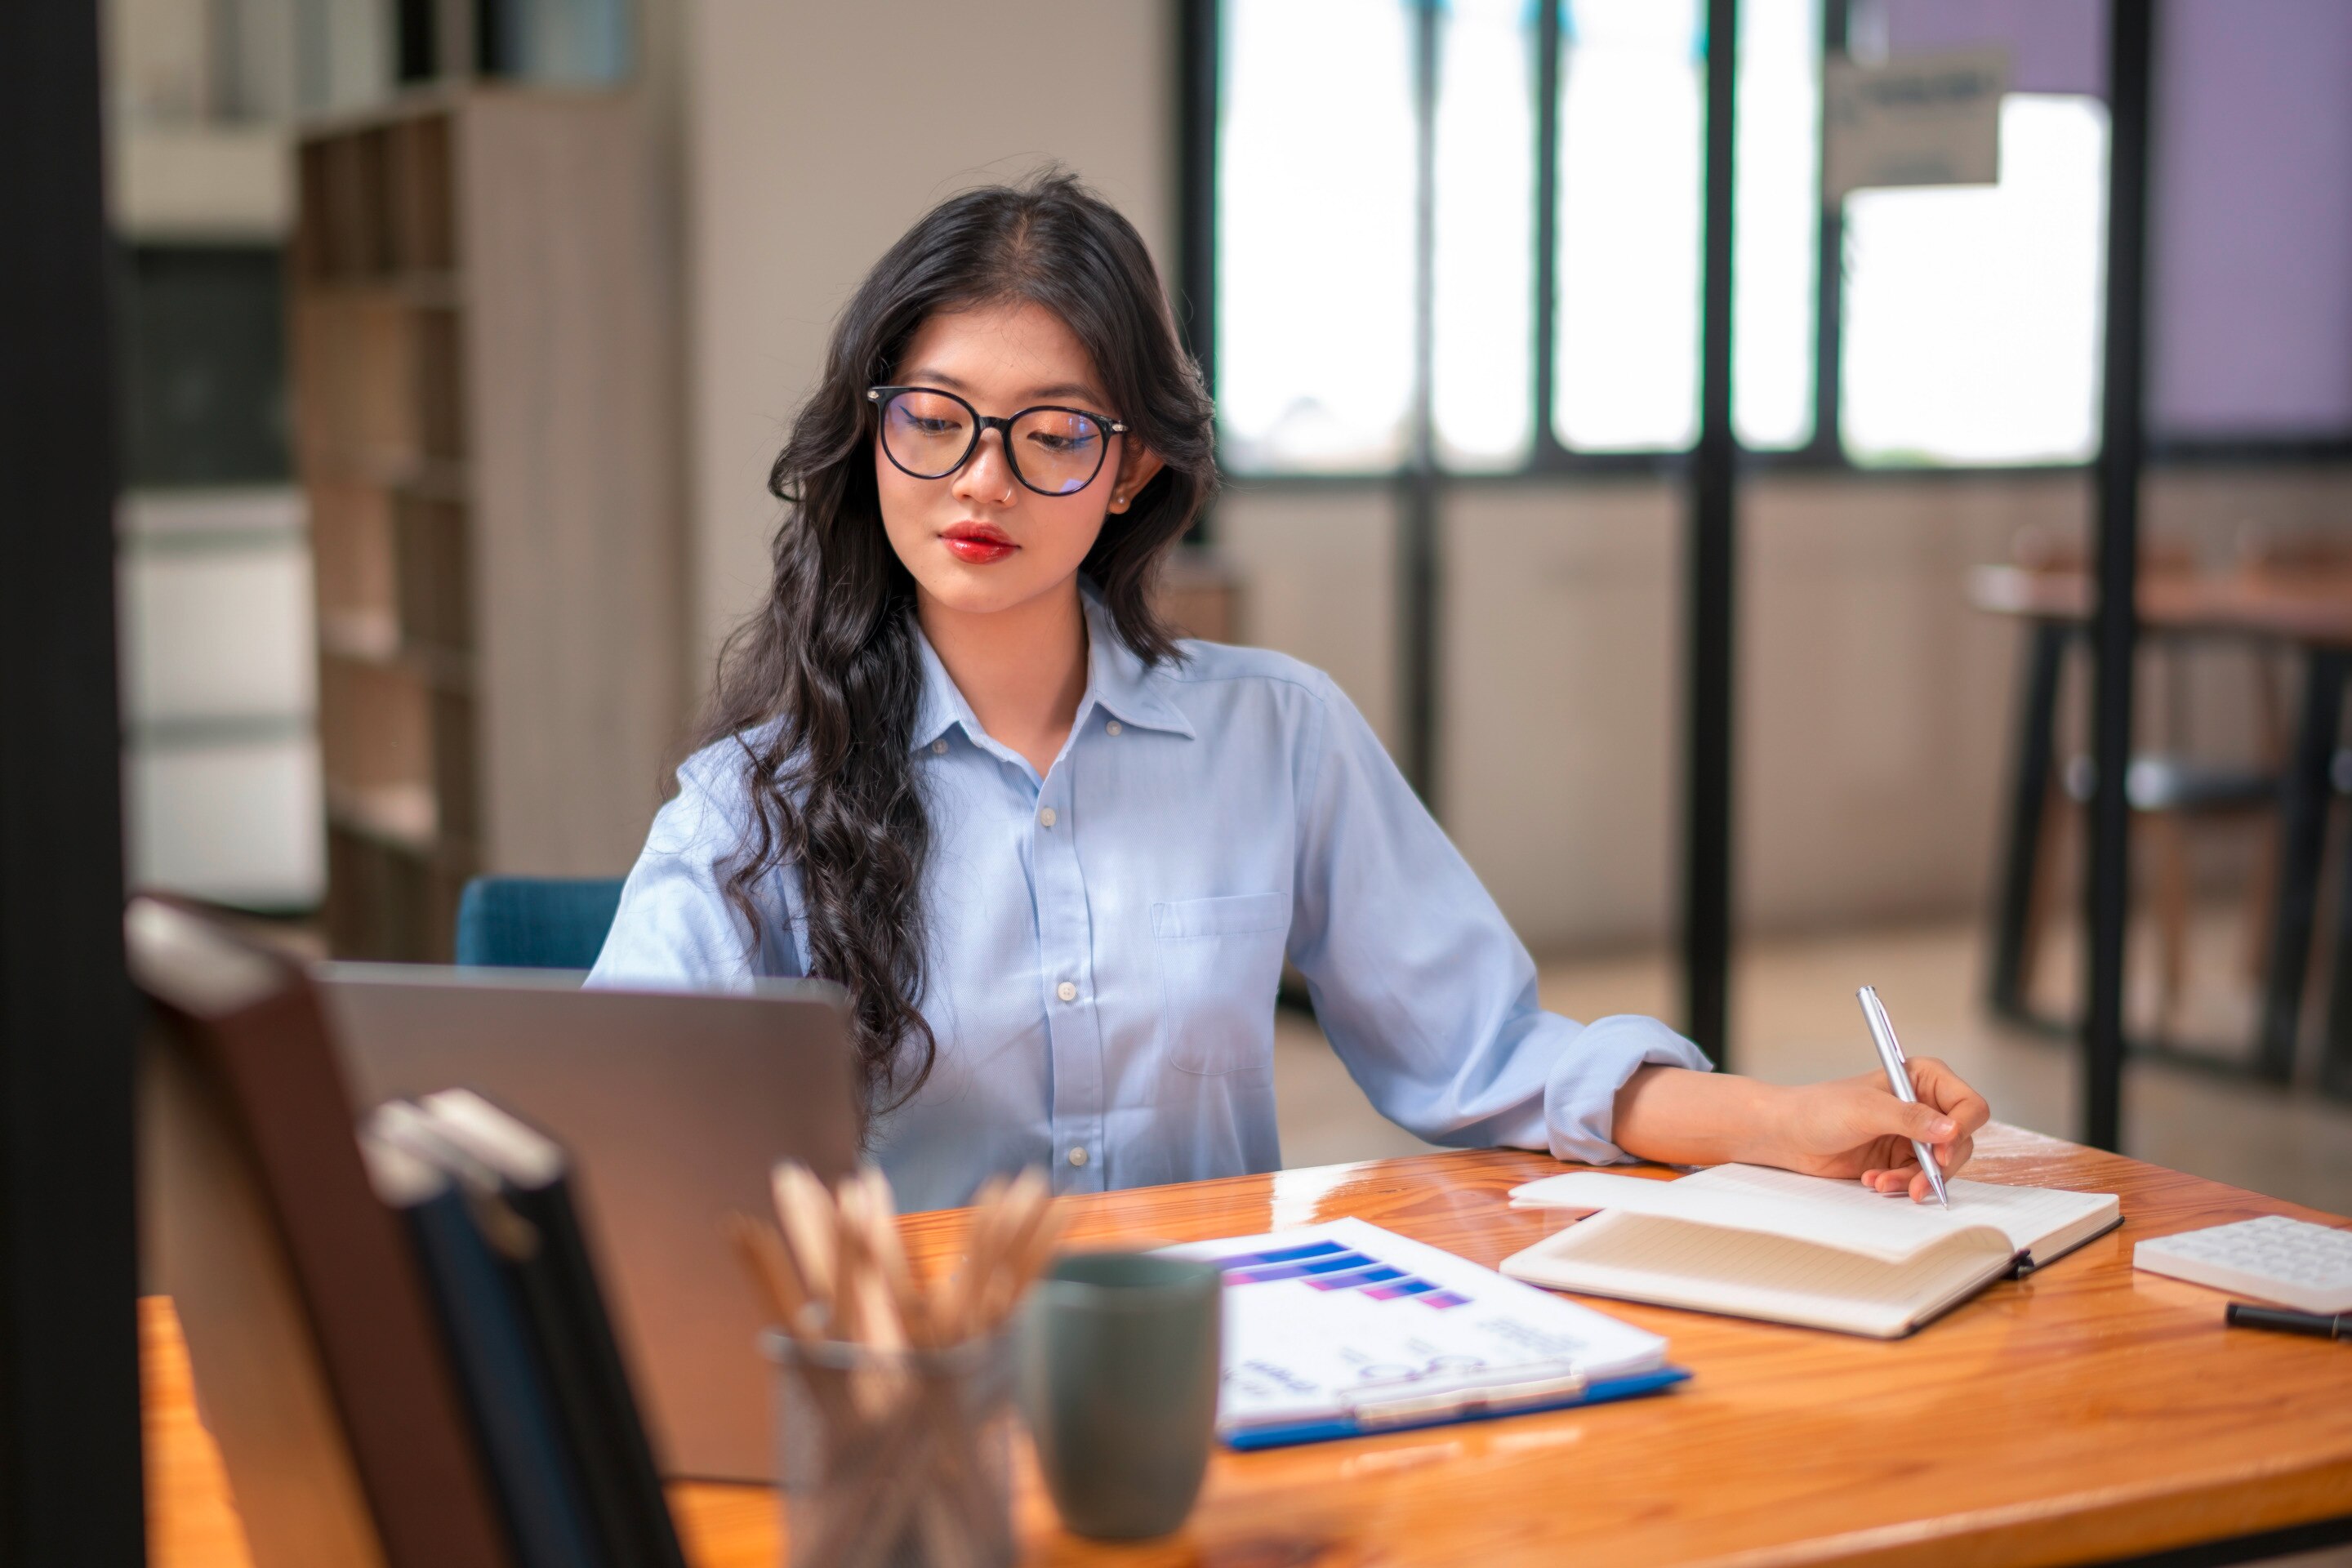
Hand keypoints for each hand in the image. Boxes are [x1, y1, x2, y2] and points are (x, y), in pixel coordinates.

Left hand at [1766, 1058, 1990, 1202]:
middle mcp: (1925, 1104)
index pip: (1969, 1104)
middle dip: (1938, 1165)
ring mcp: (1914, 1133)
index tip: (1941, 1151)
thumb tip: (1951, 1129)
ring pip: (1941, 1165)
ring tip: (1881, 1182)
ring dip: (1914, 1179)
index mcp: (1923, 1077)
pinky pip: (1918, 1178)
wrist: (1788, 1135)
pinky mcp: (1901, 1157)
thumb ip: (1910, 1118)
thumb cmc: (1819, 1109)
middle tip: (1917, 1183)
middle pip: (1961, 1141)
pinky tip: (1874, 1181)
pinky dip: (1900, 1184)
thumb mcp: (1866, 1110)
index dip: (1962, 1129)